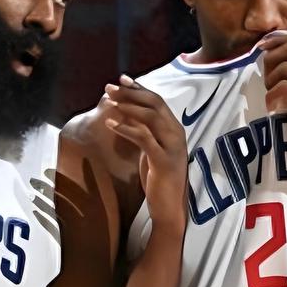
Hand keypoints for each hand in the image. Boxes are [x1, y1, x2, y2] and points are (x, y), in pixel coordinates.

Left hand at [104, 75, 187, 231]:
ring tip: (109, 101)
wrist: (170, 207)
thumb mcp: (151, 149)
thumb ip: (144, 130)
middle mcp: (176, 133)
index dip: (139, 88)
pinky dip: (126, 128)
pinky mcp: (163, 160)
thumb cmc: (158, 177)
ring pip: (150, 117)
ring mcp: (172, 146)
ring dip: (127, 106)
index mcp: (174, 128)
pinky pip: (143, 138)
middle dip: (130, 93)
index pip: (157, 101)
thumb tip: (126, 112)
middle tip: (110, 87)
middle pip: (153, 104)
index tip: (122, 79)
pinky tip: (110, 123)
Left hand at [261, 32, 286, 174]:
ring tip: (272, 94)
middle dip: (272, 57)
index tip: (264, 47)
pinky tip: (272, 106)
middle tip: (266, 75)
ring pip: (286, 68)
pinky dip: (272, 96)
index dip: (280, 39)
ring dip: (271, 80)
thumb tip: (273, 55)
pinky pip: (284, 88)